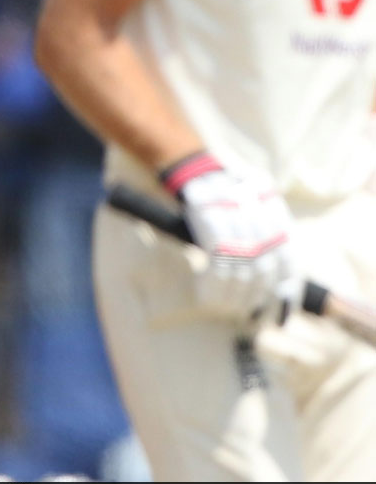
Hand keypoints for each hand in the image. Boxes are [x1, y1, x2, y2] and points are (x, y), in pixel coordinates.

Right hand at [163, 154, 301, 321]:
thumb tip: (274, 287)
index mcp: (276, 209)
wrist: (194, 170)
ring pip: (241, 267)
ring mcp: (236, 215)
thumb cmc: (223, 197)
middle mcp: (260, 210)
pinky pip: (217, 261)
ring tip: (225, 307)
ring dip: (233, 294)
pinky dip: (213, 282)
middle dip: (256, 296)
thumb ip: (268, 237)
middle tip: (247, 313)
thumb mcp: (253, 206)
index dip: (284, 290)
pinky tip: (206, 292)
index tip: (277, 311)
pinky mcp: (210, 219)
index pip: (289, 258)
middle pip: (265, 267)